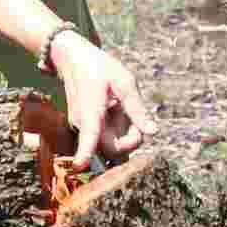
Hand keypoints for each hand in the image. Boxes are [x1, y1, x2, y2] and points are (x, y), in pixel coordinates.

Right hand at [48, 32, 156, 168]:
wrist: (73, 59)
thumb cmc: (100, 67)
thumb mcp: (124, 82)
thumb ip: (137, 109)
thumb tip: (154, 132)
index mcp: (91, 112)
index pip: (88, 137)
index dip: (84, 154)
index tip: (79, 167)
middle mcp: (84, 125)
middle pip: (112, 149)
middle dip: (131, 139)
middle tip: (137, 118)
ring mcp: (85, 128)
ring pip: (111, 145)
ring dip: (125, 134)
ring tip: (124, 109)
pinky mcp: (87, 129)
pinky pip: (106, 138)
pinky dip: (117, 129)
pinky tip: (116, 111)